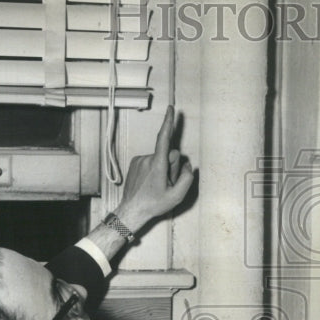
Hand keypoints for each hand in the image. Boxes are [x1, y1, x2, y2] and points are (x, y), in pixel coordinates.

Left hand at [115, 106, 193, 232]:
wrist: (132, 210)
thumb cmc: (153, 204)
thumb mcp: (177, 196)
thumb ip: (187, 178)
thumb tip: (187, 166)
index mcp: (157, 165)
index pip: (164, 138)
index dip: (168, 122)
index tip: (171, 109)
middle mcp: (147, 159)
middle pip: (169, 154)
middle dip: (172, 166)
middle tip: (167, 183)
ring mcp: (139, 160)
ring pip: (159, 158)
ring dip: (162, 169)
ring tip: (156, 185)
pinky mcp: (135, 162)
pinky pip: (151, 160)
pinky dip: (154, 169)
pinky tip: (150, 182)